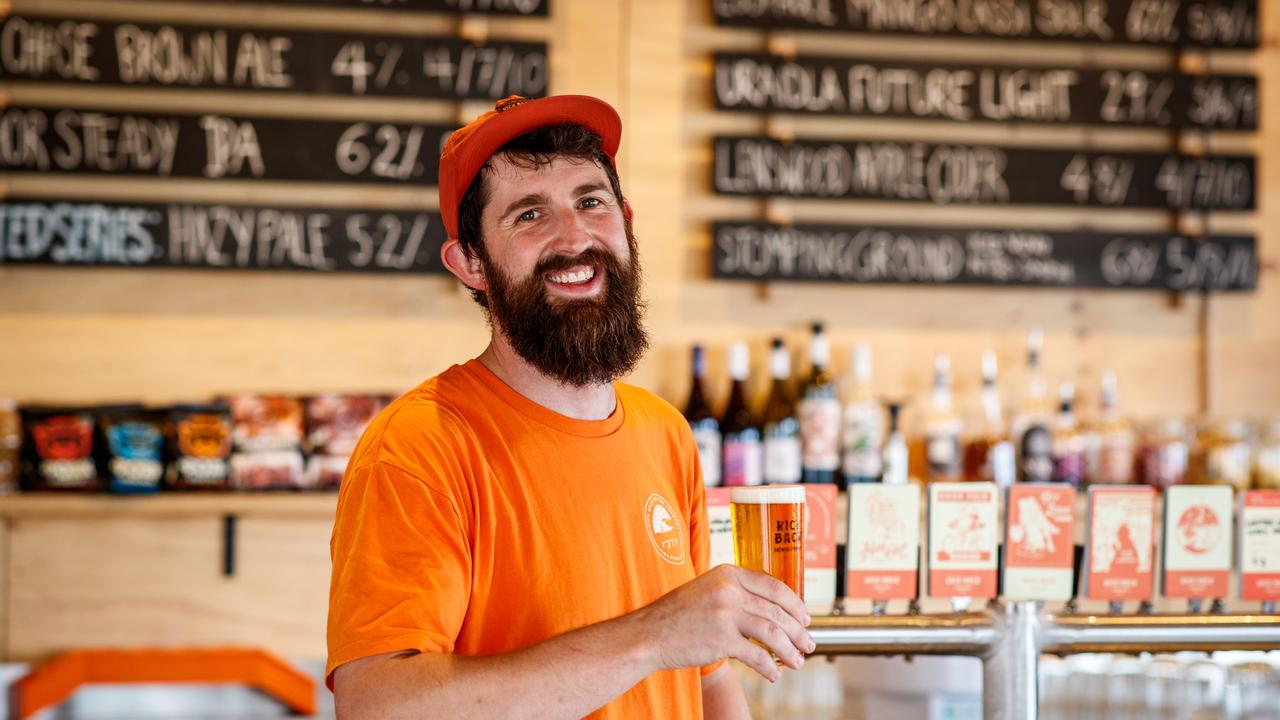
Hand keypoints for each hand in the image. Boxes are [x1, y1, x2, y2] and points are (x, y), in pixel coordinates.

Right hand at [631, 564, 813, 681]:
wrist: (648, 634)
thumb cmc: (677, 615)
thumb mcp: (707, 589)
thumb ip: (736, 592)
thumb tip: (771, 610)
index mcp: (728, 574)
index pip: (775, 586)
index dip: (795, 604)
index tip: (805, 617)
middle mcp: (729, 590)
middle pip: (778, 611)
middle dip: (798, 631)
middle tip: (808, 644)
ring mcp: (725, 614)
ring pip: (773, 633)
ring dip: (790, 650)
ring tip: (797, 661)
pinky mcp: (721, 640)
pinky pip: (757, 655)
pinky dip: (770, 667)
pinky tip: (773, 674)